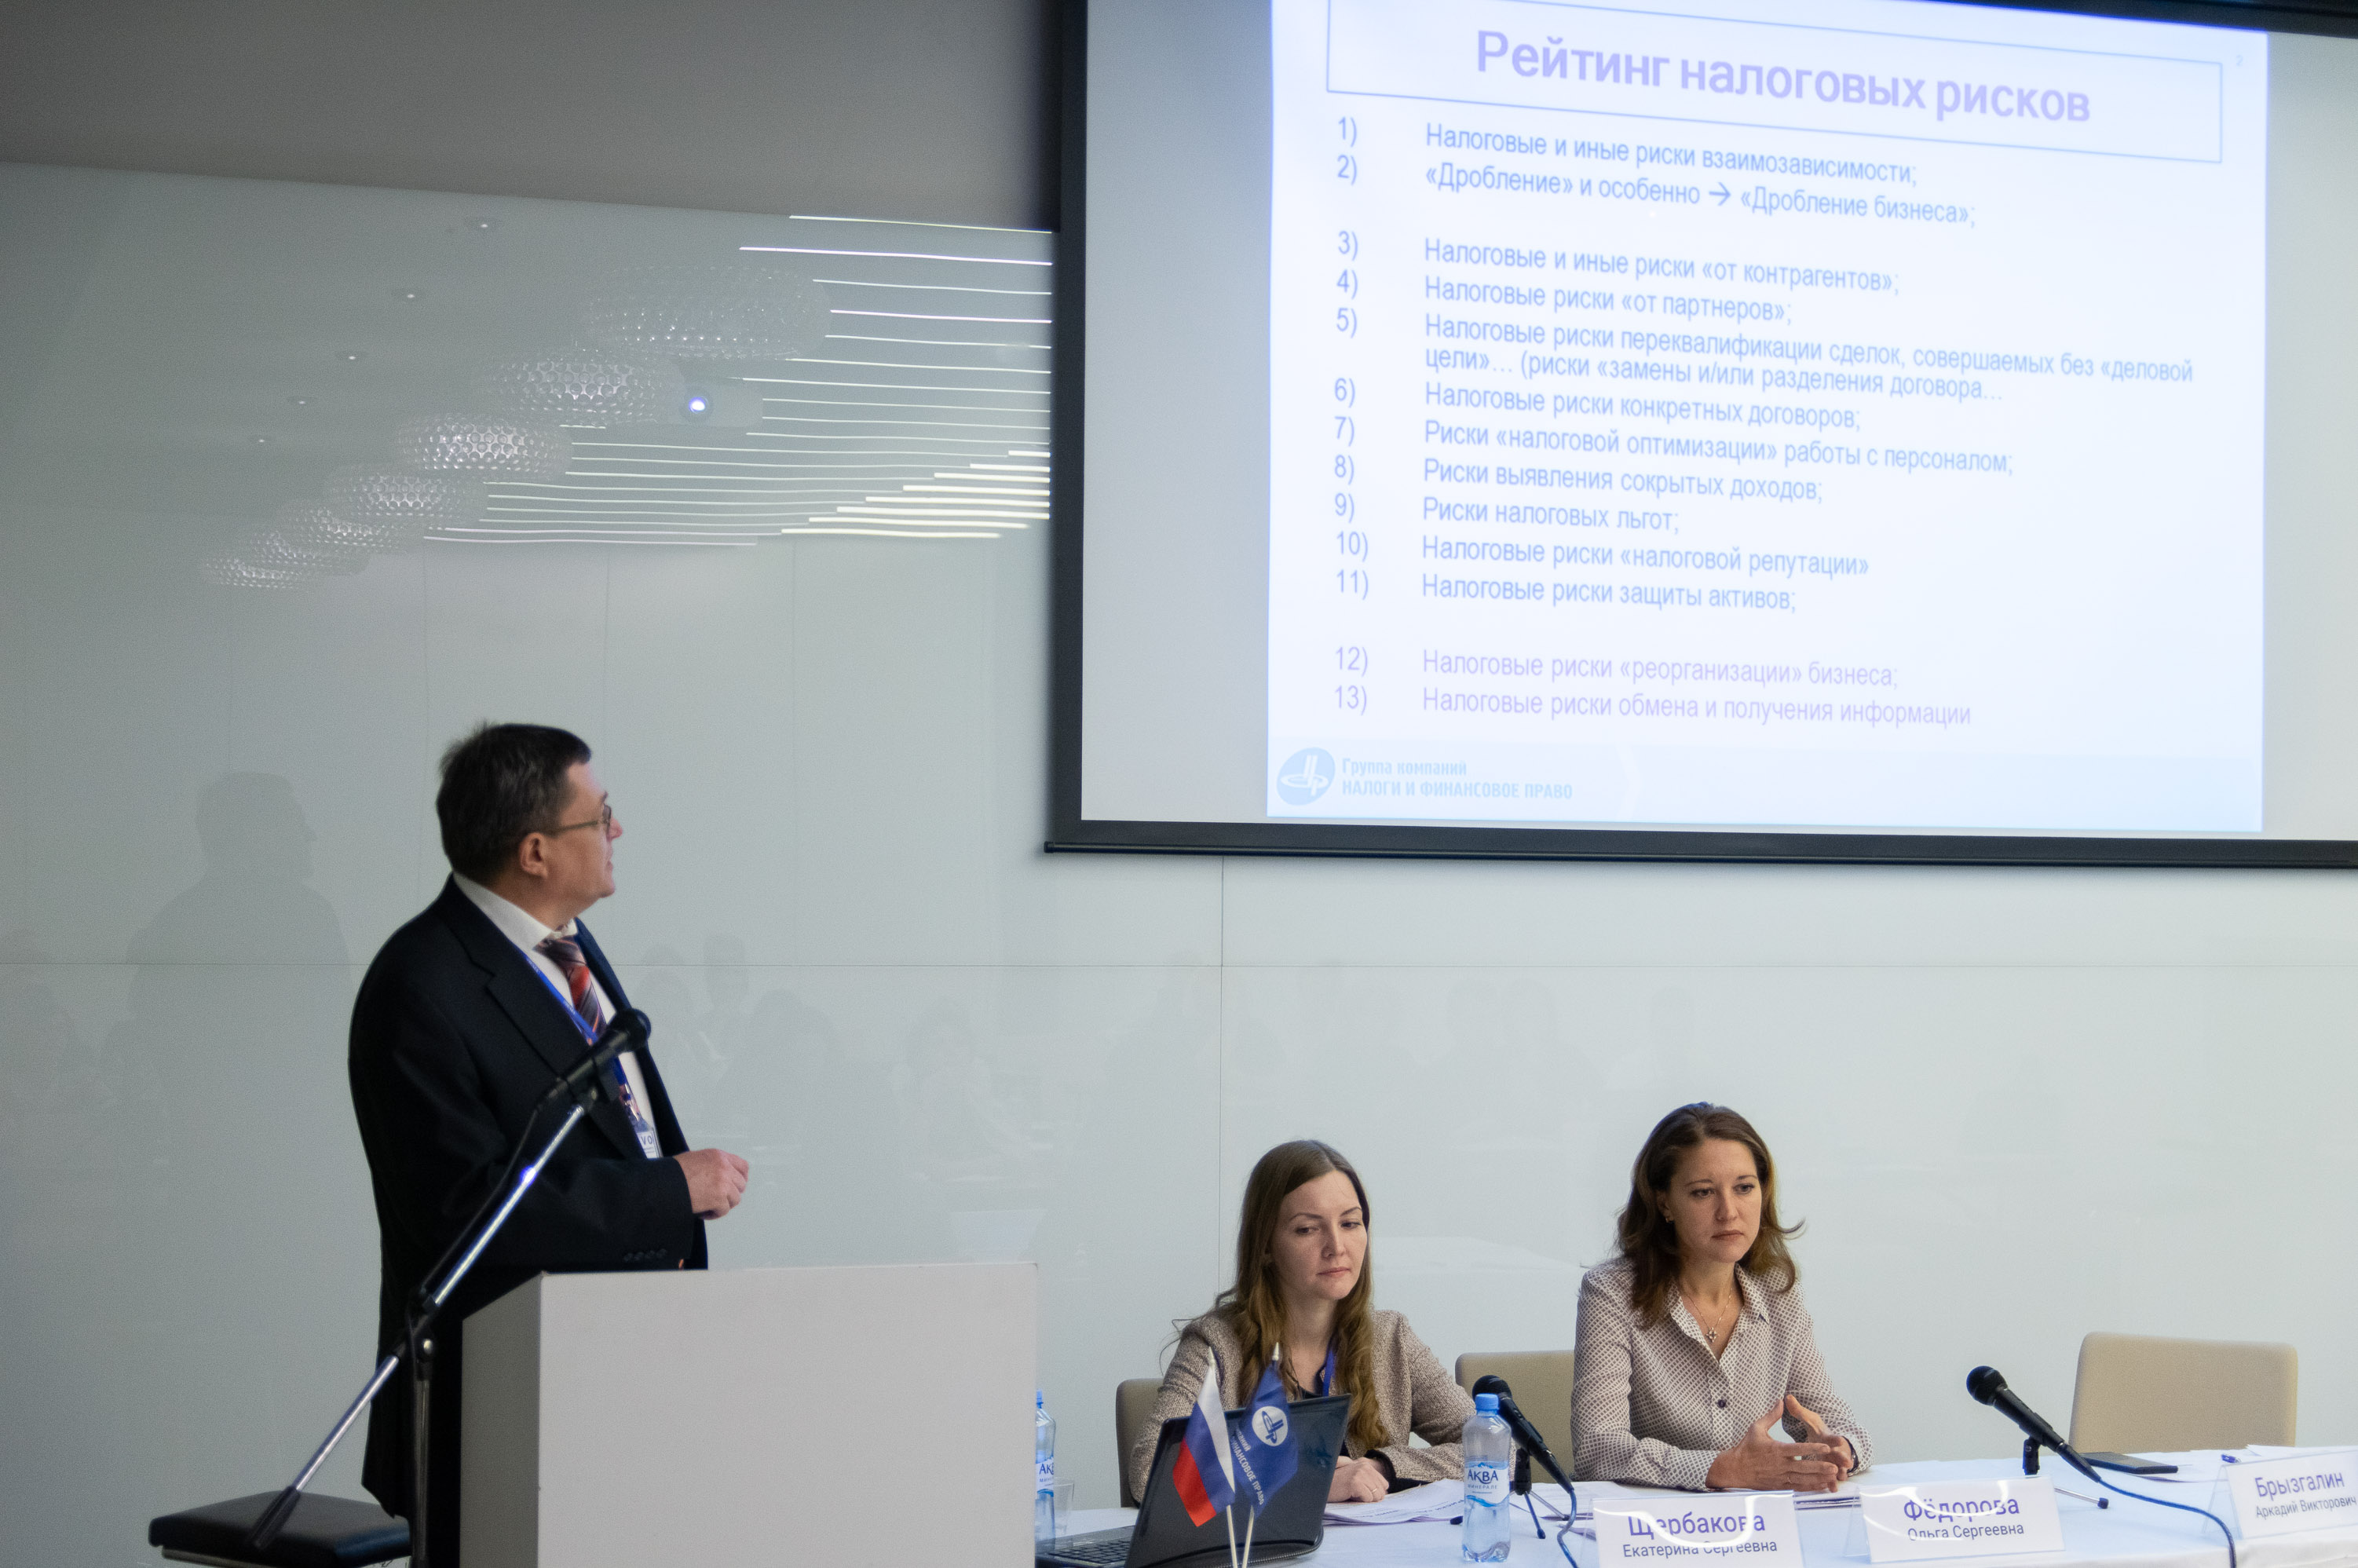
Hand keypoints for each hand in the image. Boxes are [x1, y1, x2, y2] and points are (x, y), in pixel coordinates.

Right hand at [674, 1148, 748, 1217]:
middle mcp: (724, 1168)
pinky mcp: (719, 1199)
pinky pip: (724, 1210)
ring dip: (723, 1205)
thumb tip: (719, 1176)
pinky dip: (714, 1214)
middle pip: (741, 1184)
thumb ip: (713, 1165)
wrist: (665, 1183)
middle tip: (719, 1199)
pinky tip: (704, 1212)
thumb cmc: (675, 1172)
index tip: (736, 1185)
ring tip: (709, 1206)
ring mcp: (723, 1183)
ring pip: (735, 1199)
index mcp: (719, 1156)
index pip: (742, 1166)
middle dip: (731, 1193)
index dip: (741, 1177)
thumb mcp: (697, 1158)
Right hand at [1328, 1456, 1388, 1502]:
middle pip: (1381, 1492)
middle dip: (1371, 1497)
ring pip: (1376, 1496)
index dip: (1375, 1492)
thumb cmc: (1339, 1485)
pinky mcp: (1355, 1482)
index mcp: (1366, 1465)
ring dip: (1365, 1499)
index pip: (1384, 1484)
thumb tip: (1385, 1494)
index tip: (1362, 1492)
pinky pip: (1368, 1499)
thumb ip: (1370, 1482)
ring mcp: (1360, 1474)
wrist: (1322, 1487)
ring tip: (1352, 1493)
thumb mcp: (1356, 1479)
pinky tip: (1350, 1495)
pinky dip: (1360, 1501)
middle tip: (1355, 1493)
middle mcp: (1364, 1467)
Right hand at [1706, 1405, 1841, 1492]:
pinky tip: (1821, 1485)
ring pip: (1803, 1479)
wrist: (1735, 1469)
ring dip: (1819, 1478)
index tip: (1826, 1447)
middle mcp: (1780, 1464)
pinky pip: (1798, 1487)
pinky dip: (1810, 1487)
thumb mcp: (1756, 1428)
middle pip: (1804, 1467)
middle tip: (1835, 1466)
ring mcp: (1780, 1476)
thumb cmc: (1746, 1447)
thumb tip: (1781, 1401)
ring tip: (1833, 1476)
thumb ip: (1771, 1416)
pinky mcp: (1780, 1486)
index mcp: (1776, 1450)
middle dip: (1820, 1467)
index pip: (1798, 1449)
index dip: (1813, 1448)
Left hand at [1783, 1396, 1855, 1479]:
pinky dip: (1832, 1482)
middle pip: (1840, 1453)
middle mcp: (1834, 1449)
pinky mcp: (1831, 1470)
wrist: (1828, 1441)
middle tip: (1846, 1462)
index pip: (1833, 1437)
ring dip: (1839, 1472)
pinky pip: (1832, 1477)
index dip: (1836, 1438)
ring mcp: (1833, 1461)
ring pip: (1838, 1467)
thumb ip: (1799, 1411)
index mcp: (1827, 1437)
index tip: (1839, 1440)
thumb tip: (1786, 1397)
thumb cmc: (1818, 1430)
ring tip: (1840, 1478)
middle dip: (1843, 1458)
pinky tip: (1831, 1489)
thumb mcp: (1810, 1419)